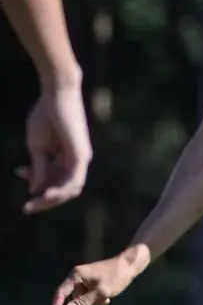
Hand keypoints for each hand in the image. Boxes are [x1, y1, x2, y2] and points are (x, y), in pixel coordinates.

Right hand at [18, 87, 92, 213]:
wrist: (55, 96)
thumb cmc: (45, 117)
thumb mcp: (37, 147)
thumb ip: (39, 168)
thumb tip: (35, 190)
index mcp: (65, 159)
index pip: (53, 181)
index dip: (36, 184)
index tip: (18, 172)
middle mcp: (76, 161)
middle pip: (65, 190)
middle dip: (46, 201)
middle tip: (27, 208)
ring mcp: (81, 158)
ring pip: (71, 189)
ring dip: (53, 199)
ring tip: (36, 202)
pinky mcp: (81, 154)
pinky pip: (75, 179)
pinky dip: (62, 190)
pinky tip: (48, 194)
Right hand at [50, 255, 136, 304]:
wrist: (130, 265)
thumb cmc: (117, 276)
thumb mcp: (101, 292)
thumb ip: (84, 301)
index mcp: (76, 275)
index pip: (61, 293)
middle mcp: (77, 276)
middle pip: (75, 299)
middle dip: (87, 304)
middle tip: (103, 299)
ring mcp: (84, 280)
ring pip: (83, 300)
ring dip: (94, 302)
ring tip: (107, 296)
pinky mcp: (90, 283)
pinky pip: (89, 297)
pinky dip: (97, 300)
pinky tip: (107, 296)